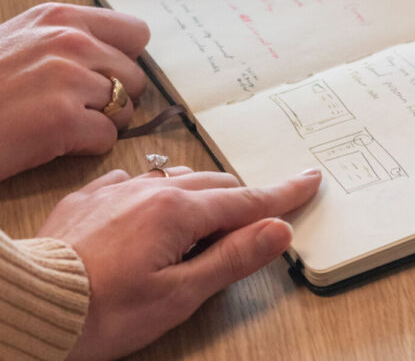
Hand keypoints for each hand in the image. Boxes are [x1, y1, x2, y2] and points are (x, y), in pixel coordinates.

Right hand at [0, 3, 148, 180]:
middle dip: (116, 96)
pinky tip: (56, 140)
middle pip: (136, 77)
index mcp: (60, 17)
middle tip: (78, 105)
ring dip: (103, 122)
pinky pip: (108, 138)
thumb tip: (120, 55)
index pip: (137, 32)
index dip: (127, 59)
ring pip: (127, 109)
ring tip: (63, 122)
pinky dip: (88, 146)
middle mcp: (69, 41)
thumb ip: (73, 40)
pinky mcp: (62, 120)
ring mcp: (67, 79)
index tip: (110, 73)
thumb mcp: (24, 40)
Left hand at [37, 166, 321, 359]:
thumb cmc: (104, 310)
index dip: (282, 194)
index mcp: (178, 211)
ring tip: (201, 227)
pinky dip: (161, 194)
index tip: (308, 179)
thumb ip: (232, 257)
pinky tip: (151, 213)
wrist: (31, 304)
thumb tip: (277, 230)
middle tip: (250, 224)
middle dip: (241, 201)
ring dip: (202, 196)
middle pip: (216, 185)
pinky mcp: (96, 193)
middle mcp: (153, 188)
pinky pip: (141, 180)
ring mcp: (122, 186)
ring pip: (181, 179)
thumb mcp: (178, 294)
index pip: (246, 200)